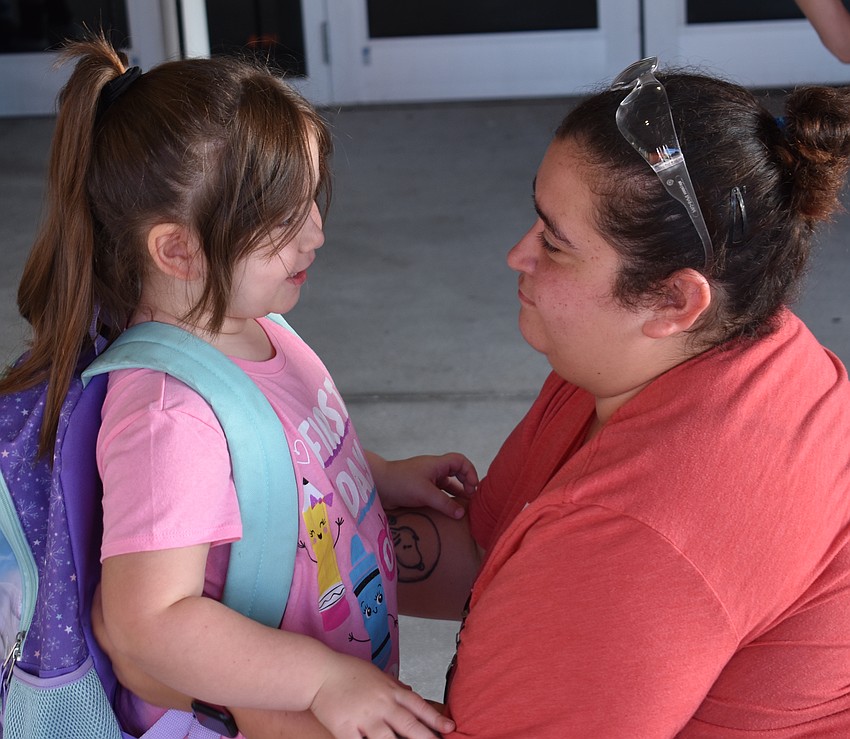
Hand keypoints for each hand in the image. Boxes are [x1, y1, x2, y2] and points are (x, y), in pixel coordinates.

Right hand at [310, 652, 454, 737]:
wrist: (320, 673)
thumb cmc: (349, 673)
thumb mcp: (377, 675)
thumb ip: (394, 686)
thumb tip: (412, 692)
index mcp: (390, 690)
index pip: (418, 705)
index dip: (435, 718)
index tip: (450, 728)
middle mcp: (381, 704)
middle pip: (408, 724)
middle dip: (426, 738)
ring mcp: (364, 717)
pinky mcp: (345, 729)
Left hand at [367, 452, 477, 518]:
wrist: (378, 486)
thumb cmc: (401, 483)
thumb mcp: (425, 493)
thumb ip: (444, 503)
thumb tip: (461, 514)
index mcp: (437, 464)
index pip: (460, 461)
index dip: (470, 472)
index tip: (472, 487)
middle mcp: (433, 470)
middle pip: (457, 472)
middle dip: (466, 483)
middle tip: (470, 498)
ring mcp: (427, 480)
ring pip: (447, 485)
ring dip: (456, 494)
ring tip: (463, 508)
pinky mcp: (420, 491)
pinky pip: (438, 494)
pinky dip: (445, 501)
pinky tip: (448, 512)